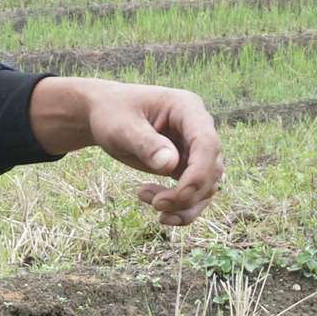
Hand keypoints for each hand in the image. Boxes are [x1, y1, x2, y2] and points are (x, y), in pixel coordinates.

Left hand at [29, 76, 222, 225]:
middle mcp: (198, 128)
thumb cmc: (112, 114)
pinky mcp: (186, 166)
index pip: (207, 143)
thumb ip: (145, 144)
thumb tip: (170, 165)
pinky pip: (195, 193)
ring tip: (149, 201)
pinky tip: (156, 208)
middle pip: (212, 168)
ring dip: (184, 204)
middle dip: (188, 194)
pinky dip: (180, 208)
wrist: (105, 115)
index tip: (178, 196)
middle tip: (156, 204)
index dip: (199, 173)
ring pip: (208, 186)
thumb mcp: (121, 126)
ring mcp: (194, 149)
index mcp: (187, 108)